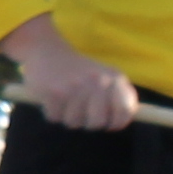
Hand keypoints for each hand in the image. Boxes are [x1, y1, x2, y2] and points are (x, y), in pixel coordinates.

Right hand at [0, 13, 133, 134]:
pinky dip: (52, 112)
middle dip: (88, 122)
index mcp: (115, 78)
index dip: (115, 123)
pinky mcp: (55, 91)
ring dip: (68, 116)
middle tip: (82, 111)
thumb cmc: (80, 72)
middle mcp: (98, 81)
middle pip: (98, 122)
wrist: (48, 51)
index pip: (124, 111)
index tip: (107, 122)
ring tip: (66, 101)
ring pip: (74, 122)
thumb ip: (120, 98)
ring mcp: (76, 86)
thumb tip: (123, 120)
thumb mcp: (107, 78)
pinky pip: (55, 117)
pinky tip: (53, 98)